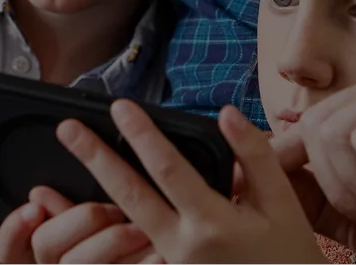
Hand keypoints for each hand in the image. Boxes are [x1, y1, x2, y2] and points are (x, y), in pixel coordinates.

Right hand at [0, 185, 156, 263]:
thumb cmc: (116, 259)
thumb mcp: (82, 240)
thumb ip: (64, 220)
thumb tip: (40, 193)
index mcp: (47, 262)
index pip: (8, 251)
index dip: (14, 228)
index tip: (35, 206)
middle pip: (46, 246)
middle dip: (80, 219)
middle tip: (112, 209)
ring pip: (78, 262)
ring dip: (112, 240)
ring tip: (142, 228)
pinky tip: (159, 254)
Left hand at [55, 101, 325, 264]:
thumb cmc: (287, 252)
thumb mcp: (282, 204)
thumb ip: (255, 156)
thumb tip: (227, 114)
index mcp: (212, 224)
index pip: (167, 171)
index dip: (142, 136)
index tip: (120, 106)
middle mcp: (181, 246)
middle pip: (128, 196)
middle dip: (95, 159)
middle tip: (68, 129)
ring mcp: (168, 264)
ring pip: (121, 221)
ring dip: (91, 191)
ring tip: (68, 162)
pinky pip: (129, 242)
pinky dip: (105, 220)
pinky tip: (88, 199)